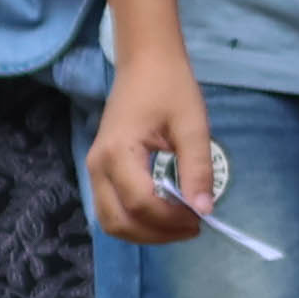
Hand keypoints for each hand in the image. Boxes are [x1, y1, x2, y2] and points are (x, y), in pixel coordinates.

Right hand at [89, 52, 219, 244]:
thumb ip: (197, 168)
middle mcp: (97, 166)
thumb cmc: (170, 88)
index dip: (171, 219)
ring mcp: (94, 169)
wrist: (145, 64)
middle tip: (192, 228)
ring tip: (179, 226)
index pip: (140, 203)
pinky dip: (134, 220)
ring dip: (143, 232)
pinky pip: (110, 208)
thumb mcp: (192, 125)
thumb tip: (204, 209)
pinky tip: (163, 215)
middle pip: (118, 222)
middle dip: (156, 234)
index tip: (202, 218)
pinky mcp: (99, 170)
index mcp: (118, 153)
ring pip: (110, 221)